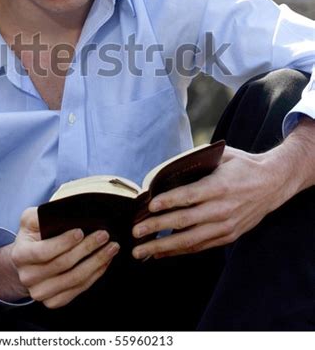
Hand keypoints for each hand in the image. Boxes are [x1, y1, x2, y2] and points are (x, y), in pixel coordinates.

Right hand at [11, 207, 119, 307]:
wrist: (27, 260)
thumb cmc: (33, 236)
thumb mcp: (30, 220)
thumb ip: (38, 214)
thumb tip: (57, 211)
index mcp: (20, 255)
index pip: (44, 251)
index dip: (63, 242)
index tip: (81, 231)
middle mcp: (28, 277)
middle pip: (63, 265)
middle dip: (87, 248)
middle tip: (104, 235)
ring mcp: (40, 293)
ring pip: (74, 279)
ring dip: (97, 262)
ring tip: (111, 247)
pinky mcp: (53, 301)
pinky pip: (78, 290)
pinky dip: (95, 275)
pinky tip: (105, 262)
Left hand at [131, 146, 287, 259]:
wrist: (272, 183)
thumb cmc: (242, 166)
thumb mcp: (221, 155)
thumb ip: (196, 161)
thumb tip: (165, 168)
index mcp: (218, 186)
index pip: (188, 196)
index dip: (167, 202)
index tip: (148, 206)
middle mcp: (221, 209)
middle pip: (184, 221)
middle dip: (156, 228)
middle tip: (135, 232)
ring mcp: (225, 225)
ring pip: (190, 240)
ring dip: (163, 247)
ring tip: (141, 251)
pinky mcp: (227, 236)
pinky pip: (199, 246)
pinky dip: (179, 251)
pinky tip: (160, 253)